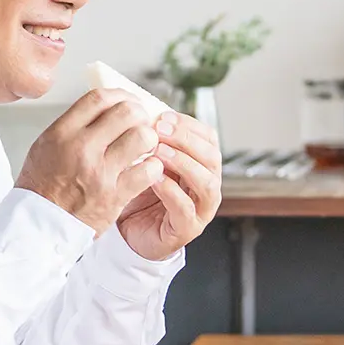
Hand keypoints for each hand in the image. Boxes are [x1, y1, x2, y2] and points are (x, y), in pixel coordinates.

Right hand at [15, 89, 163, 234]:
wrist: (37, 226)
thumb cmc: (42, 186)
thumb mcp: (47, 145)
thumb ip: (74, 125)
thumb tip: (105, 106)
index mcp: (62, 133)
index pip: (99, 98)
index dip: (120, 95)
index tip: (127, 101)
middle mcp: (81, 149)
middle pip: (126, 112)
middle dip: (140, 114)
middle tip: (142, 122)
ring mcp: (99, 172)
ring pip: (143, 137)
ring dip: (150, 139)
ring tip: (145, 146)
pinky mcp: (115, 196)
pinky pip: (149, 170)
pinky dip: (153, 167)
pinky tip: (147, 169)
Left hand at [116, 111, 222, 260]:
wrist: (130, 233)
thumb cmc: (141, 194)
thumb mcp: (148, 161)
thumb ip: (153, 141)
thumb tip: (145, 111)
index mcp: (202, 165)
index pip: (209, 138)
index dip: (189, 125)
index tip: (164, 116)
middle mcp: (208, 185)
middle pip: (212, 157)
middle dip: (187, 140)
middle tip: (161, 130)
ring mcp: (201, 208)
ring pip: (206, 182)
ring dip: (183, 163)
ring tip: (158, 152)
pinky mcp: (188, 228)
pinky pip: (185, 208)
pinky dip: (171, 191)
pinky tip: (154, 178)